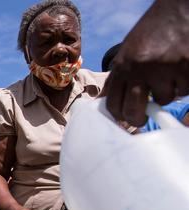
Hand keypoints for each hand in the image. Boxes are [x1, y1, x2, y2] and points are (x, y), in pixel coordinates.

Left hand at [103, 0, 188, 126]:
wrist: (179, 9)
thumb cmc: (154, 31)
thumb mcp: (129, 50)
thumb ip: (120, 74)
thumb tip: (108, 100)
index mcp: (123, 65)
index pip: (113, 103)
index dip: (118, 115)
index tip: (123, 118)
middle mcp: (141, 69)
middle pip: (133, 111)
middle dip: (137, 119)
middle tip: (142, 119)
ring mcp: (165, 70)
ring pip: (164, 100)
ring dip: (167, 92)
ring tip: (169, 73)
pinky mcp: (187, 69)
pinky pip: (184, 90)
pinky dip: (184, 84)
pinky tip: (182, 68)